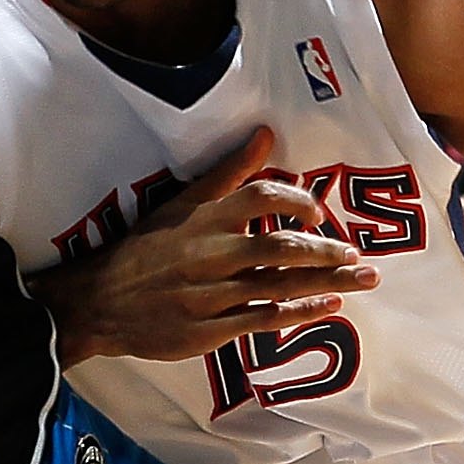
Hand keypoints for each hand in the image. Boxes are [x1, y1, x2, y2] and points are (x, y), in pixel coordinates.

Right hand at [32, 128, 373, 364]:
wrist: (100, 302)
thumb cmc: (146, 249)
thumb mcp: (181, 203)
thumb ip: (229, 171)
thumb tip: (266, 133)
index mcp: (205, 218)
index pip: (261, 198)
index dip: (297, 203)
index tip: (320, 214)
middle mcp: (211, 253)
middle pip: (280, 248)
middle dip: (326, 252)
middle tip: (360, 256)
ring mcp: (211, 294)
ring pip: (279, 285)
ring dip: (326, 282)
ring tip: (364, 280)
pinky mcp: (209, 330)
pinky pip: (264, 319)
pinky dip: (300, 313)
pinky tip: (329, 306)